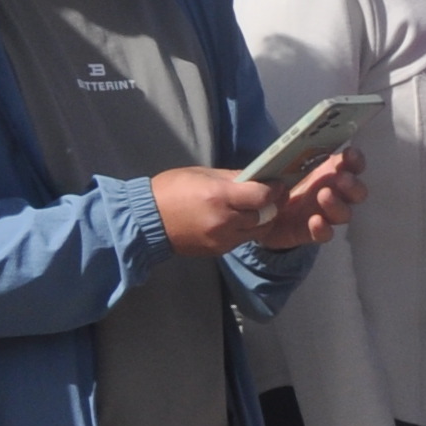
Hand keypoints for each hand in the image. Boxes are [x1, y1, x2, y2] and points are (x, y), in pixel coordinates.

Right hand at [153, 166, 281, 255]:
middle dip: (273, 204)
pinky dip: (248, 229)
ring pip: (258, 231)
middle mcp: (224, 221)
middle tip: (275, 195)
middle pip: (265, 215)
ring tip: (260, 208)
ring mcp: (222, 239)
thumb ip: (232, 177)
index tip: (279, 184)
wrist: (146, 221)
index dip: (275, 189)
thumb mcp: (202, 174)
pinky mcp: (219, 251)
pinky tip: (242, 219)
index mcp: (219, 197)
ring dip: (264, 219)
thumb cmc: (172, 190)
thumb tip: (257, 178)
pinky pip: (243, 239)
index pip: (261, 196)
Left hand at [256, 146, 364, 248]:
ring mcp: (323, 215)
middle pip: (356, 191)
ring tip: (324, 196)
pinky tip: (315, 221)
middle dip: (352, 184)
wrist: (253, 217)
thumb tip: (277, 168)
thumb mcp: (264, 173)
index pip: (349, 164)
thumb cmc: (268, 187)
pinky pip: (325, 234)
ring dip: (338, 204)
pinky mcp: (311, 233)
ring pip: (344, 213)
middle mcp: (331, 193)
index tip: (350, 154)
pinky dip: (323, 229)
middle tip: (342, 179)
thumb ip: (272, 168)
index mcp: (325, 171)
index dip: (354, 159)